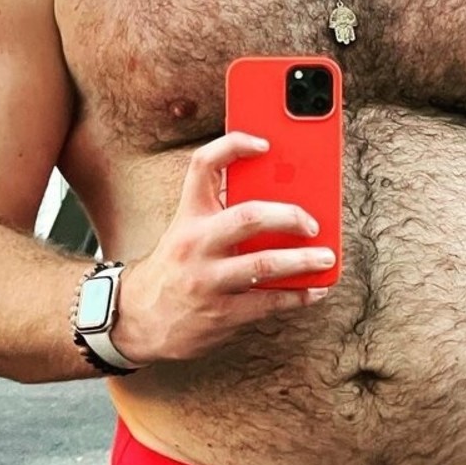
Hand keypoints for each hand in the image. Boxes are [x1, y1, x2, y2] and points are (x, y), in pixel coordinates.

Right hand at [111, 132, 335, 363]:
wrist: (139, 320)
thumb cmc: (175, 267)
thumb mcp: (187, 231)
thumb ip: (222, 210)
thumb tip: (280, 192)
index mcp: (188, 216)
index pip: (203, 166)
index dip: (233, 146)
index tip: (265, 144)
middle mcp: (195, 244)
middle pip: (249, 216)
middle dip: (290, 216)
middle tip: (313, 222)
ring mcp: (207, 280)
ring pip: (264, 264)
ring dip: (303, 260)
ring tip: (326, 256)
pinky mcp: (220, 314)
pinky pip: (268, 302)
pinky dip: (298, 295)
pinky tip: (316, 289)